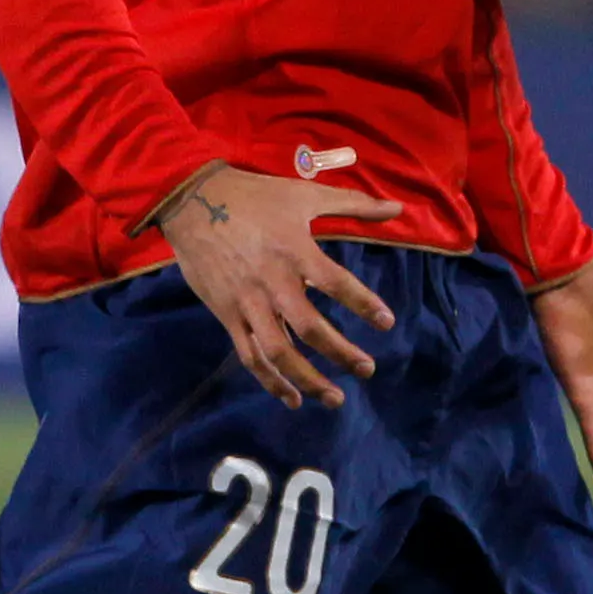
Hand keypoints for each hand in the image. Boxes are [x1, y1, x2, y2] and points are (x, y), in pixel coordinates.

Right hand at [161, 162, 401, 409]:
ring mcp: (248, 303)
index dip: (364, 304)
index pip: (337, 283)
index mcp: (295, 251)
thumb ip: (354, 204)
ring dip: (307, 379)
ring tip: (335, 398)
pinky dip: (270, 381)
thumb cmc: (257, 197)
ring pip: (278, 351)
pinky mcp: (227, 315)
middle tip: (368, 369)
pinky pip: (250, 355)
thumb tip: (398, 207)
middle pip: (310, 328)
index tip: (387, 323)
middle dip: (341, 353)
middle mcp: (272, 282)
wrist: (194, 202)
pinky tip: (293, 398)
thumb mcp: (306, 194)